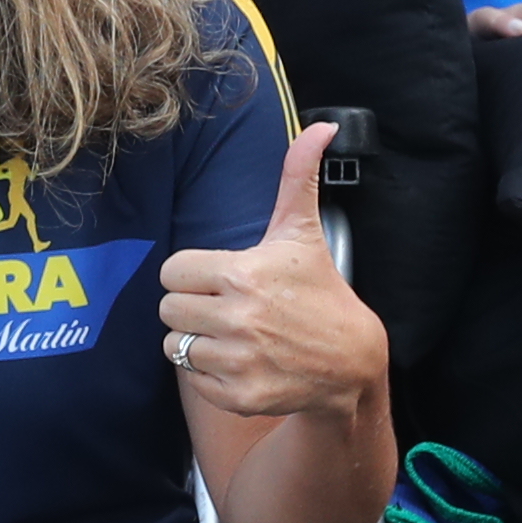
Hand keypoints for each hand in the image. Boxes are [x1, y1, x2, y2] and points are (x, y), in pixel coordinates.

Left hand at [155, 120, 384, 422]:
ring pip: (176, 347)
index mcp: (242, 274)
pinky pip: (194, 380)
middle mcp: (238, 318)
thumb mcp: (303, 234)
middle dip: (192, 307)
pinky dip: (211, 375)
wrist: (352, 362)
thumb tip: (321, 127)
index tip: (219, 279)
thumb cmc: (321, 293)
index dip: (191, 275)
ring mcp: (239, 360)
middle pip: (169, 309)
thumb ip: (298, 178)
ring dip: (197, 342)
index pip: (172, 272)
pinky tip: (243, 363)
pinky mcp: (240, 395)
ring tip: (232, 335)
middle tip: (226, 308)